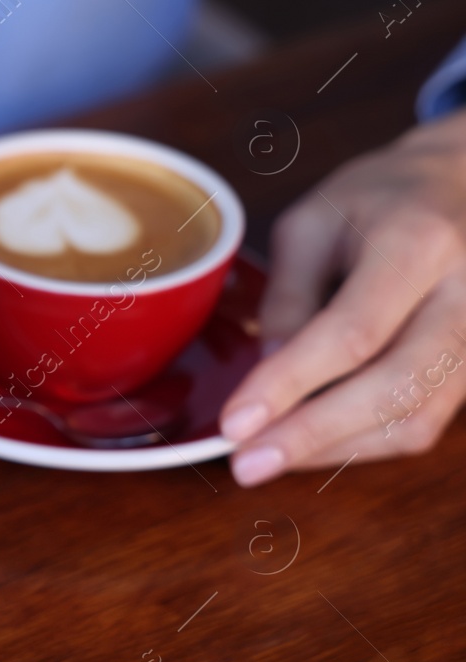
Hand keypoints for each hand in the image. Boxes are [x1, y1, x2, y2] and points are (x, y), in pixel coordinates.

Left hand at [220, 109, 465, 484]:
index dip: (289, 385)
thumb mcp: (312, 223)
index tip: (234, 423)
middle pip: (396, 387)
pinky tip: (312, 441)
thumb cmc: (380, 197)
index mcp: (420, 243)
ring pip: (418, 417)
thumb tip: (268, 375)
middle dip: (313, 435)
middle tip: (246, 464)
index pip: (353, 333)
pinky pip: (427, 419)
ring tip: (269, 457)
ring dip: (337, 449)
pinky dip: (365, 442)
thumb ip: (289, 296)